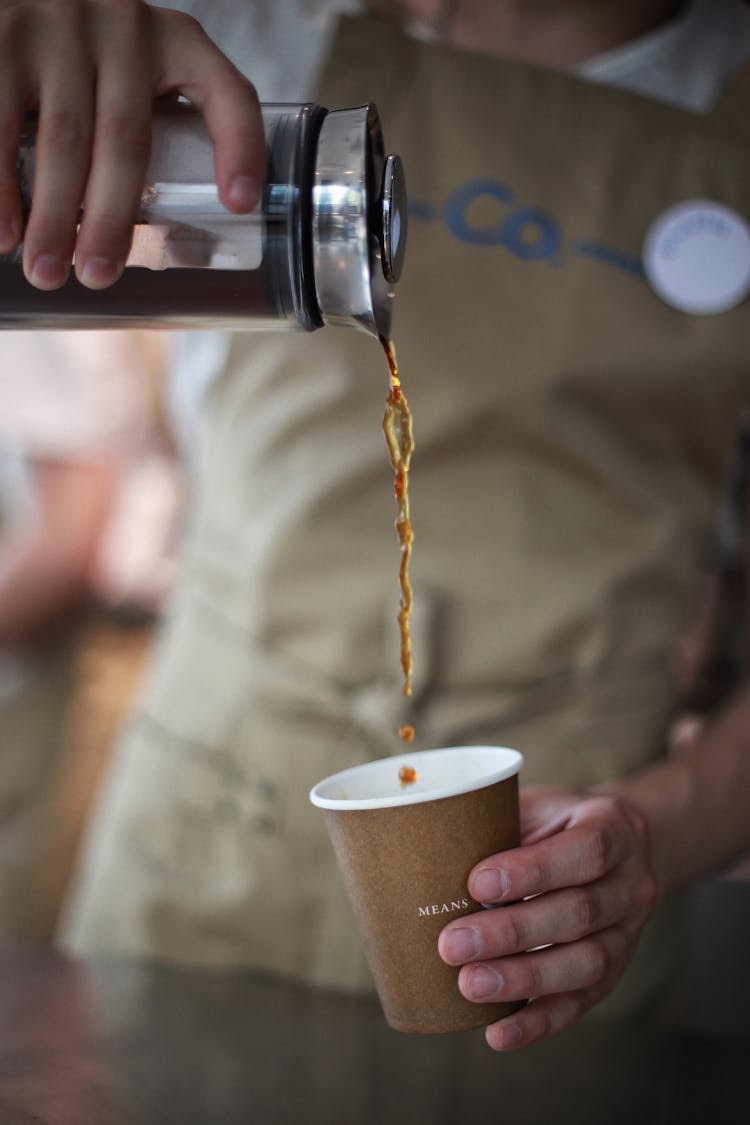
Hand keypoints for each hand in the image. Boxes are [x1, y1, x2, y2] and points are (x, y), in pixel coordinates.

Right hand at [0, 0, 263, 289]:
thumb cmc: (84, 57)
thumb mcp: (131, 74)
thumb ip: (146, 129)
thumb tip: (155, 245)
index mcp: (177, 43)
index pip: (227, 92)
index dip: (240, 147)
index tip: (239, 206)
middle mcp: (125, 28)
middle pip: (126, 140)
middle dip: (112, 218)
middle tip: (98, 275)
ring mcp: (62, 27)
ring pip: (64, 139)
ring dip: (53, 216)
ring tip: (46, 272)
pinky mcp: (5, 32)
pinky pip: (2, 119)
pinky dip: (0, 184)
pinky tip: (3, 231)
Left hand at [438, 786, 656, 1049]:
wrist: (626, 845)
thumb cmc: (560, 822)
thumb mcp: (539, 804)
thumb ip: (498, 824)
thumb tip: (424, 851)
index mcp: (612, 827)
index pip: (584, 851)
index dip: (532, 871)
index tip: (476, 884)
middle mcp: (630, 883)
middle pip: (580, 913)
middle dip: (512, 933)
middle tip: (452, 944)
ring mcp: (627, 932)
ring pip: (585, 964)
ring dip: (523, 979)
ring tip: (469, 985)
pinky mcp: (614, 973)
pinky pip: (580, 1003)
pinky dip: (538, 1021)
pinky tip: (497, 1032)